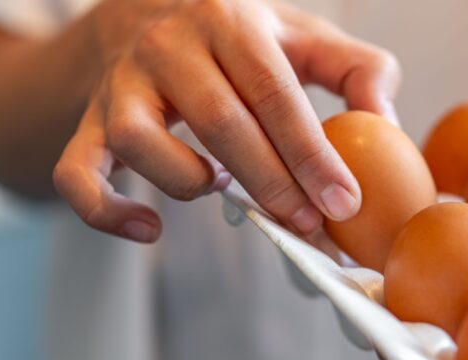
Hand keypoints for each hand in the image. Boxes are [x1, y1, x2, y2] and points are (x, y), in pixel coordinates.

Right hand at [54, 0, 399, 242]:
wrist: (144, 9)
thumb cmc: (240, 39)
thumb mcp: (303, 36)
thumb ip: (359, 70)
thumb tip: (388, 124)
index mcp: (230, 21)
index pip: (274, 91)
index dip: (310, 151)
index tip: (344, 202)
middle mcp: (168, 45)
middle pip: (220, 123)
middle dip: (271, 183)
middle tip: (308, 225)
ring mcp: (121, 84)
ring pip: (142, 142)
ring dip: (187, 182)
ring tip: (221, 189)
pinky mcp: (89, 122)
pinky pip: (78, 174)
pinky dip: (106, 211)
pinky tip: (149, 230)